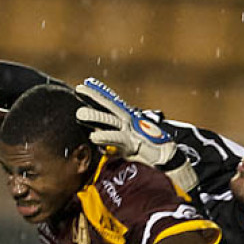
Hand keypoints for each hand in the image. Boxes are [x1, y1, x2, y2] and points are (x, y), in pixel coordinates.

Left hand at [73, 78, 197, 192]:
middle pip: (109, 105)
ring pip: (110, 119)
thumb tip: (93, 134)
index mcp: (125, 117)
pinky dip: (104, 137)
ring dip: (95, 115)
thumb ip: (109, 136)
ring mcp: (130, 130)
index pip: (109, 103)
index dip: (97, 93)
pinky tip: (93, 137)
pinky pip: (116, 138)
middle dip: (94, 96)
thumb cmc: (142, 148)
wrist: (164, 158)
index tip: (83, 85)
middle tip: (79, 89)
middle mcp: (127, 120)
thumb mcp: (122, 140)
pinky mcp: (132, 142)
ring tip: (79, 113)